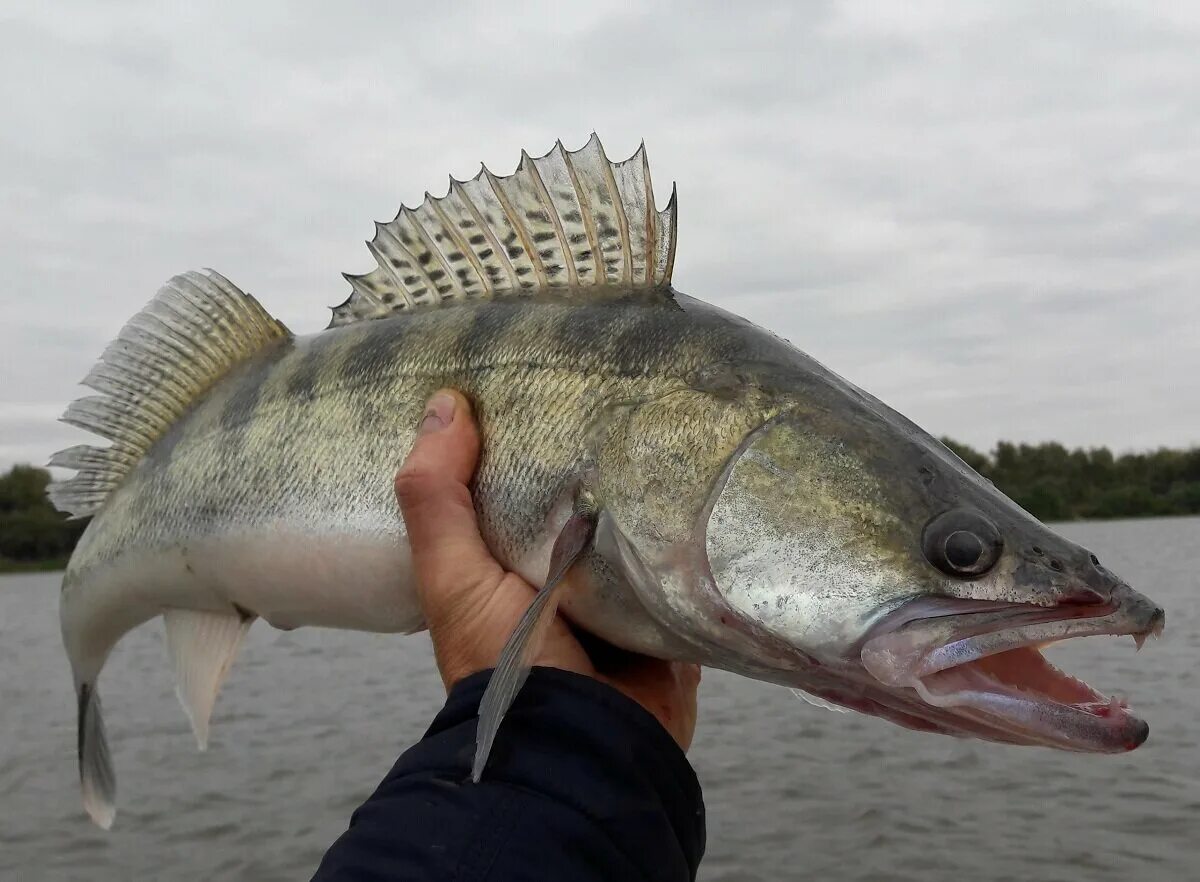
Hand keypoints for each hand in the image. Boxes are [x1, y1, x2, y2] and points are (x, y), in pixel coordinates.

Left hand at [395, 389, 700, 750]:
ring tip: (676, 422)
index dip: (521, 442)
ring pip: (638, 531)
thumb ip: (437, 498)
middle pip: (582, 505)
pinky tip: (713, 488)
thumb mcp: (453, 577)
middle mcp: (560, 579)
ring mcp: (618, 600)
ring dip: (653, 498)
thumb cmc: (504, 664)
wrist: (581, 748)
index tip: (543, 382)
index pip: (514, 488)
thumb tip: (445, 404)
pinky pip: (686, 567)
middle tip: (624, 389)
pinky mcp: (668, 617)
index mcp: (505, 566)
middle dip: (598, 462)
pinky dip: (695, 541)